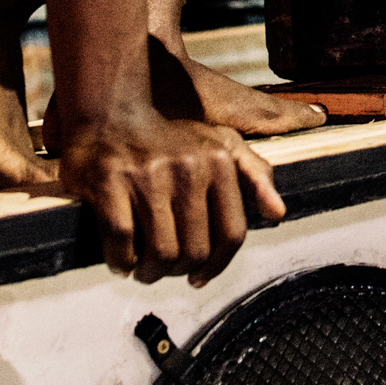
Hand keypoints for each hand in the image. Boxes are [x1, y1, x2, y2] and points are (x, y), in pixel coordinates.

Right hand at [59, 104, 284, 285]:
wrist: (112, 108)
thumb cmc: (169, 134)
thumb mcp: (222, 143)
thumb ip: (254, 175)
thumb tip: (277, 213)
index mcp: (218, 162)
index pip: (231, 234)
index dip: (216, 265)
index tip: (199, 277)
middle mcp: (188, 168)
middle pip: (195, 250)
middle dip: (178, 271)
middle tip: (164, 270)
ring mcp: (147, 176)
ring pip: (161, 252)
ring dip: (150, 272)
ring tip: (143, 268)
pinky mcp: (108, 182)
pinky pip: (122, 241)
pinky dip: (121, 260)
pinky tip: (121, 260)